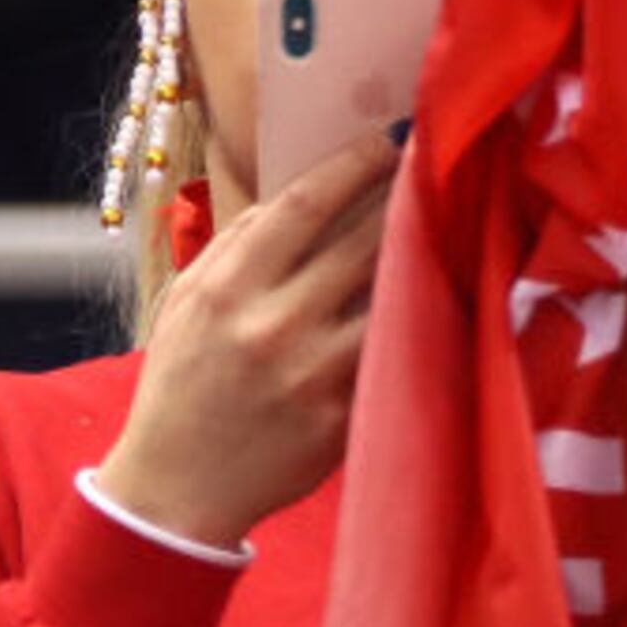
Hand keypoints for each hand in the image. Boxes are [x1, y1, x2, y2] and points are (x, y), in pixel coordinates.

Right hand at [96, 125, 399, 550]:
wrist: (178, 487)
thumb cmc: (180, 385)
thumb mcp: (185, 304)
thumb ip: (233, 247)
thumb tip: (288, 197)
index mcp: (227, 289)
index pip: (301, 206)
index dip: (352, 165)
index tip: (387, 139)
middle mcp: (273, 325)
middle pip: (360, 241)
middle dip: (402, 195)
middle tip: (437, 162)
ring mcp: (314, 372)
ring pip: (389, 295)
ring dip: (422, 253)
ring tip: (448, 222)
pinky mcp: (344, 415)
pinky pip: (392, 352)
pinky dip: (417, 319)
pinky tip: (439, 294)